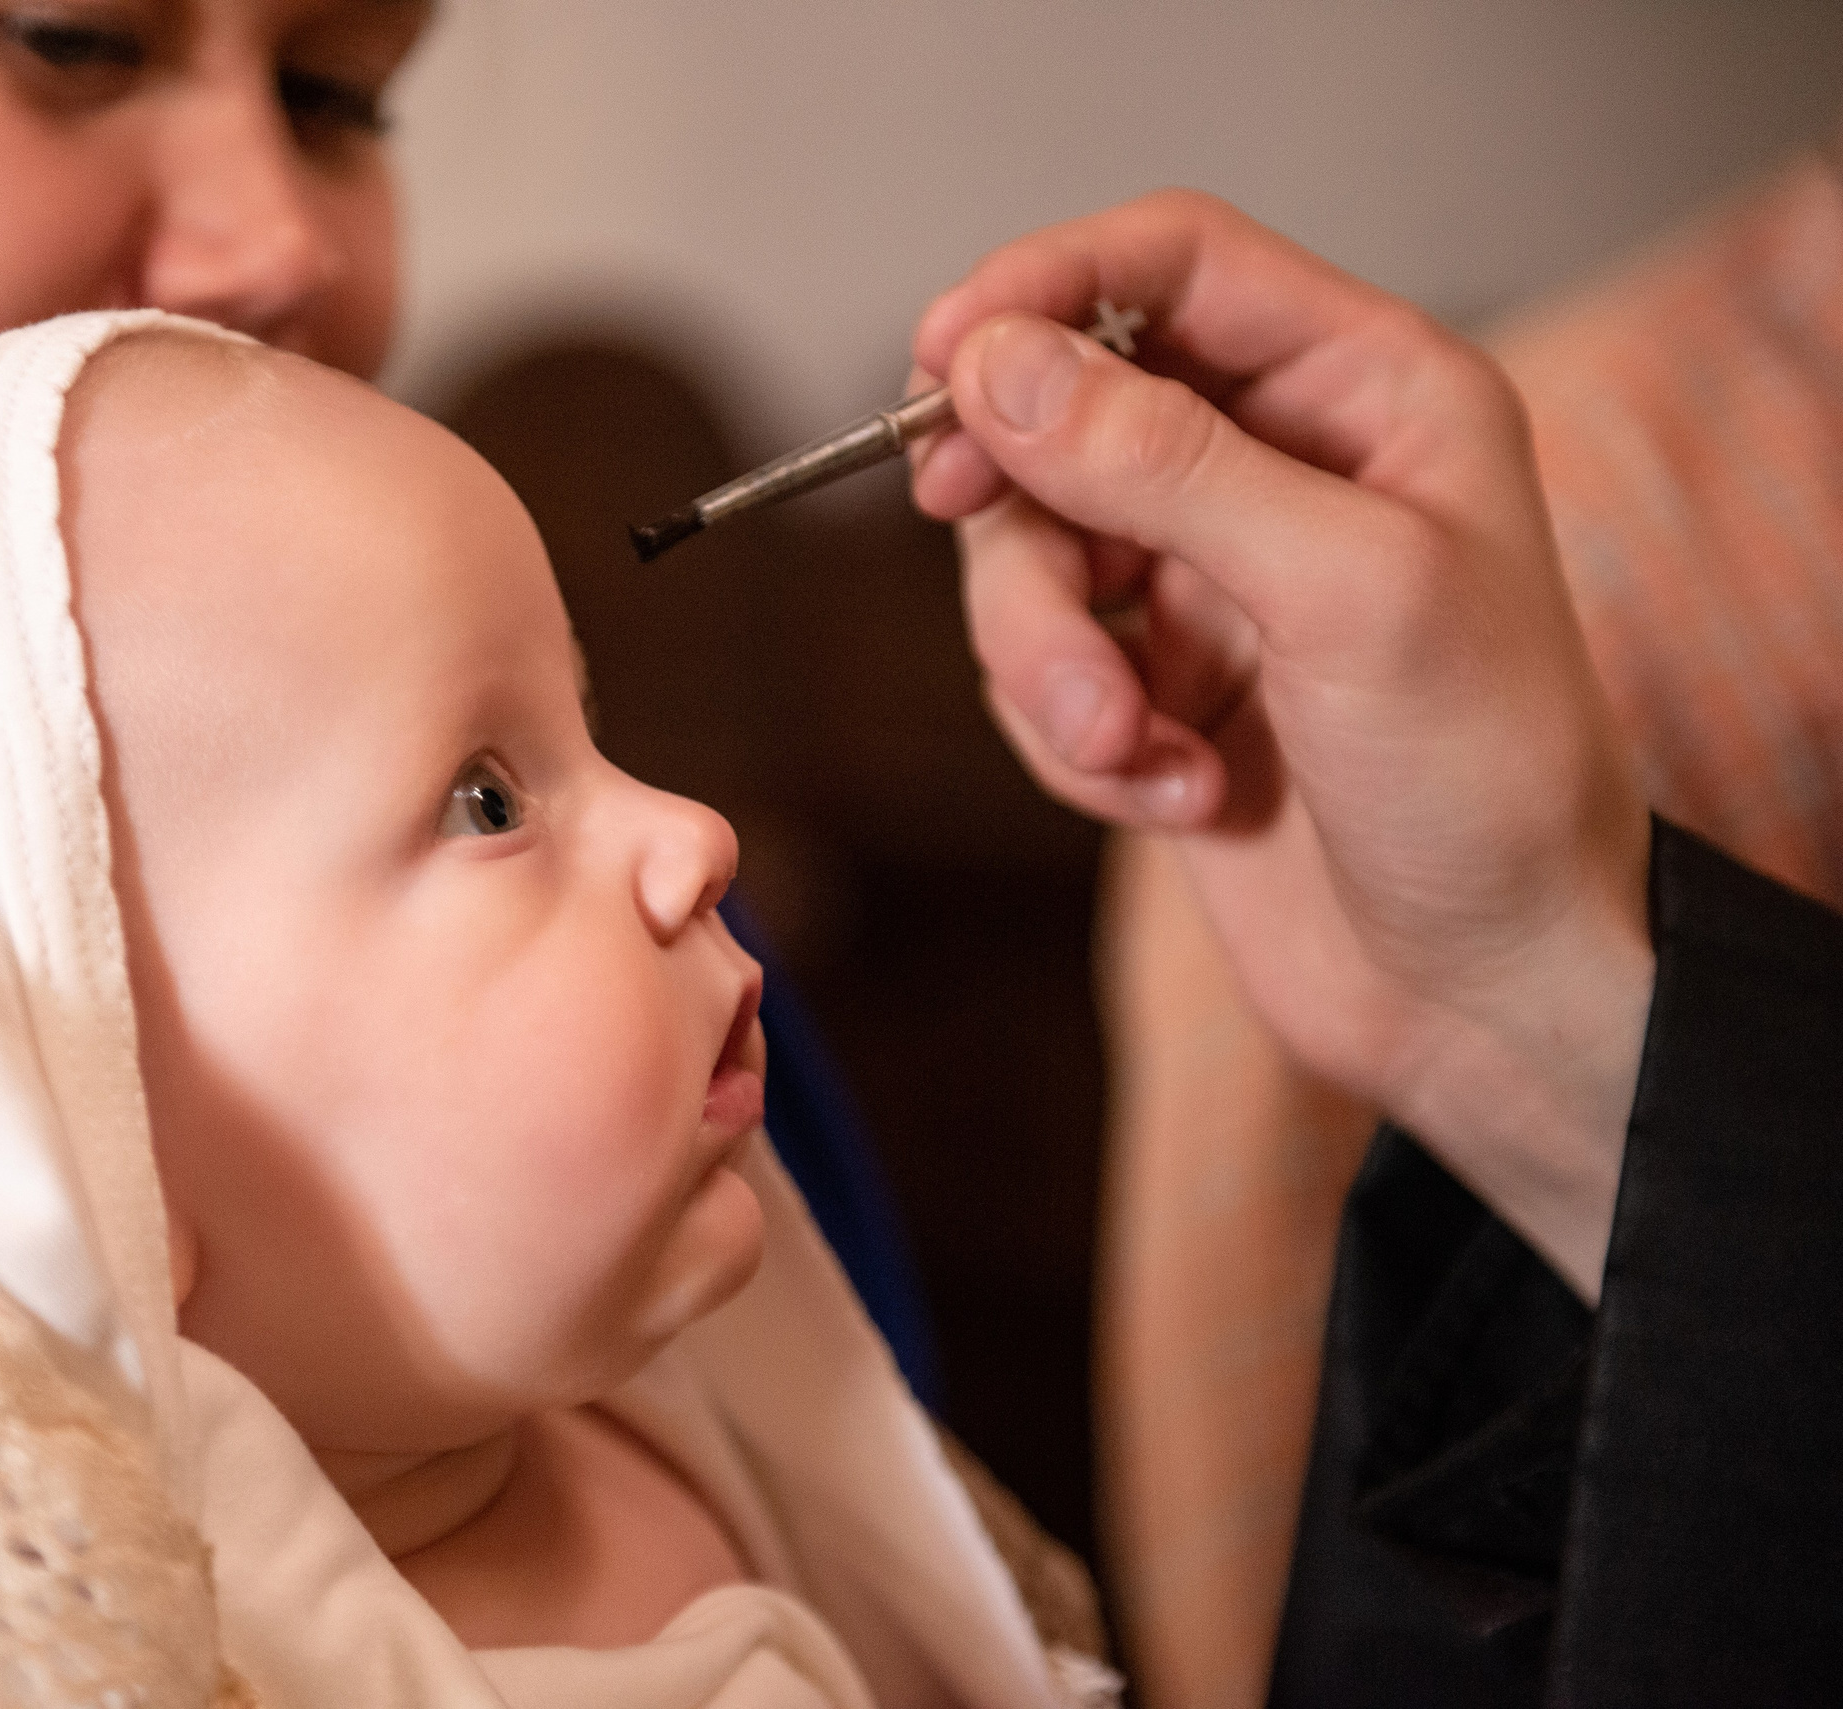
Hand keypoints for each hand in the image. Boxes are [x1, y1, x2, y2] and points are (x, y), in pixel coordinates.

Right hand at [908, 191, 1652, 1296]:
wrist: (1486, 999)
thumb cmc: (1485, 785)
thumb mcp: (1342, 595)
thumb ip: (1163, 466)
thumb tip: (996, 365)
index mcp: (1366, 395)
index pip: (1173, 265)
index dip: (1045, 285)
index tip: (940, 355)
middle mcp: (1282, 470)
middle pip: (1066, 416)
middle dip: (1028, 518)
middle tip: (971, 532)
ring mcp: (1211, 583)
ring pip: (1030, 557)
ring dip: (1052, 664)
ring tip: (1131, 749)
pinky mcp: (1157, 689)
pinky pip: (1037, 673)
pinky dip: (1076, 743)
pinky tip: (1177, 798)